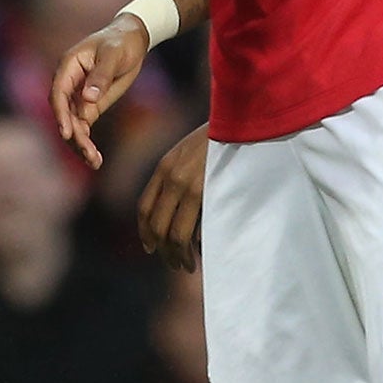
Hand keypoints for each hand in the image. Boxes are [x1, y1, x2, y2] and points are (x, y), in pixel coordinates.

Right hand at [49, 13, 149, 168]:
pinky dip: (88, 141)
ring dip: (80, 143)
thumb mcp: (113, 55)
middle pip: (65, 113)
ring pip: (73, 124)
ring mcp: (78, 95)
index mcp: (68, 66)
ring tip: (94, 162)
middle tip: (88, 154)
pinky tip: (95, 159)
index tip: (67, 133)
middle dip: (74, 135)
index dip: (61, 114)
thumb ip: (100, 76)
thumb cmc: (121, 42)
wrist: (133, 39)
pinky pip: (84, 126)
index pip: (59, 93)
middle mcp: (69, 83)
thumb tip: (87, 98)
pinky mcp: (90, 105)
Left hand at [139, 125, 207, 271]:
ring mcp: (188, 185)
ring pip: (175, 234)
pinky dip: (197, 246)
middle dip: (163, 251)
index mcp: (164, 167)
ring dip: (179, 255)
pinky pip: (196, 229)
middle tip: (176, 263)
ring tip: (188, 265)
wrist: (238, 117)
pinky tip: (204, 252)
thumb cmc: (218, 137)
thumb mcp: (188, 152)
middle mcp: (171, 177)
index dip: (145, 233)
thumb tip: (175, 209)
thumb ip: (177, 175)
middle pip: (157, 226)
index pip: (144, 208)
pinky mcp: (207, 191)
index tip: (150, 249)